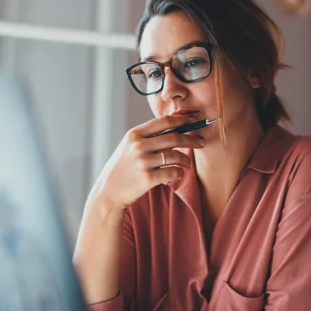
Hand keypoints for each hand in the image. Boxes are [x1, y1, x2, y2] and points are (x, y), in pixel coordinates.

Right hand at [90, 115, 204, 210]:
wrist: (109, 191)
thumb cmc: (123, 166)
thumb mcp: (130, 145)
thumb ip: (148, 135)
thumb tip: (175, 122)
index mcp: (135, 134)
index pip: (164, 121)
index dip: (182, 119)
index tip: (195, 120)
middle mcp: (138, 145)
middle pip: (174, 137)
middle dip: (191, 139)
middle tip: (201, 142)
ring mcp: (143, 162)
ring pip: (176, 156)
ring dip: (186, 160)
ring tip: (188, 163)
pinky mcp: (147, 178)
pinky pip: (173, 173)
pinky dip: (179, 173)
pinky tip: (178, 173)